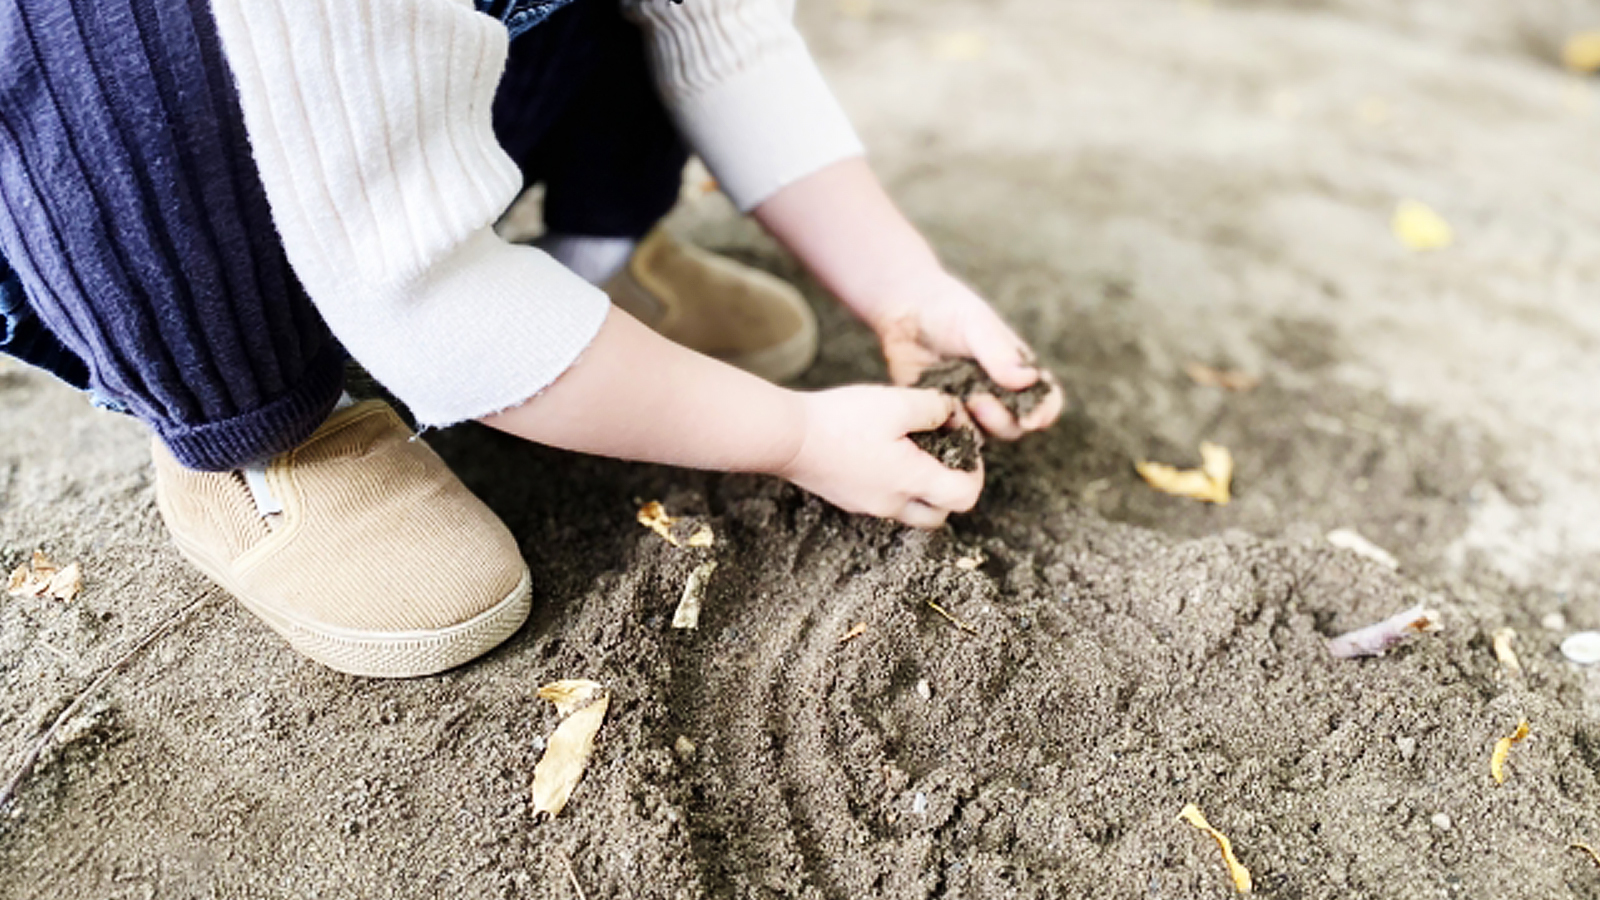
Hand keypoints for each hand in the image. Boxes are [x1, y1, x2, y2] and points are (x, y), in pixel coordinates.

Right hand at [777, 385, 983, 528]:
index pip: (966, 496)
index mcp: (912, 481)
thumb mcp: (897, 402)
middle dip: (952, 486)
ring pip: (913, 511)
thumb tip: (952, 413)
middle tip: (945, 452)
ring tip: (914, 451)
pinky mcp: (850, 499)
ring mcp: (869, 506)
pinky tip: (885, 453)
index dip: (976, 471)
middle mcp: (893, 504)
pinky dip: (897, 485)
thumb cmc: (842, 419)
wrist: (787, 437)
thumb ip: (935, 407)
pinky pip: (886, 502)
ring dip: (925, 489)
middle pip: (941, 514)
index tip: (966, 443)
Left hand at [871, 267, 1063, 440]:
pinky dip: (946, 433)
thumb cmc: (947, 310)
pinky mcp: (937, 415)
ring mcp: (966, 408)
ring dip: (974, 427)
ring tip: (957, 401)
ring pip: (982, 436)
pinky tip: (934, 417)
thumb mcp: (975, 323)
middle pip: (1014, 427)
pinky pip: (947, 437)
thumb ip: (999, 352)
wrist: (902, 310)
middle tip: (978, 400)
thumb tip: (1030, 380)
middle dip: (1001, 420)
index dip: (1044, 411)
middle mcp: (996, 394)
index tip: (1032, 417)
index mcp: (1016, 370)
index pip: (1045, 400)